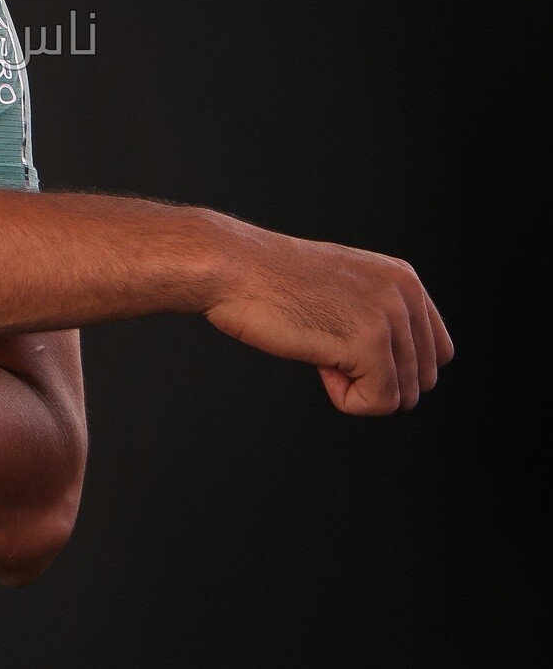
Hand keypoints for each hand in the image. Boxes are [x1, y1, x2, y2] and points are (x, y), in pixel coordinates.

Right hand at [204, 219, 453, 414]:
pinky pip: (378, 403)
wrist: (233, 267)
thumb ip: (380, 313)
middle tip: (328, 346)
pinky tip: (318, 363)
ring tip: (320, 349)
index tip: (348, 345)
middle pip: (423, 379)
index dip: (393, 365)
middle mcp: (405, 294)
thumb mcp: (343, 286)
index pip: (437, 351)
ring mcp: (389, 317)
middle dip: (375, 378)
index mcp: (403, 279)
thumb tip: (402, 367)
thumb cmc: (270, 280)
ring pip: (403, 395)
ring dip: (358, 388)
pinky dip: (346, 399)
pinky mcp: (369, 343)